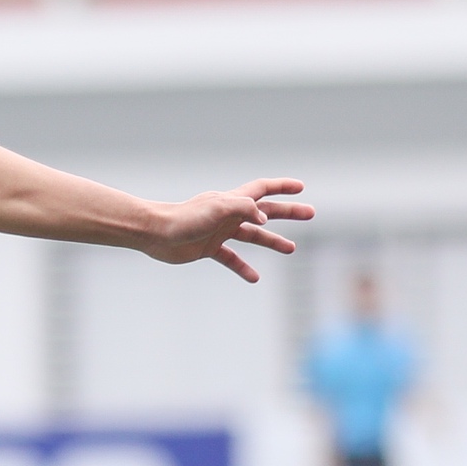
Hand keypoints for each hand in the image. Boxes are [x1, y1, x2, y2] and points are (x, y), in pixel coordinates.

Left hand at [139, 179, 309, 281]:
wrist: (156, 233)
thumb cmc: (184, 219)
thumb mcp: (218, 208)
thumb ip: (243, 208)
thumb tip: (264, 219)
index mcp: (232, 201)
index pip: (262, 189)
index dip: (282, 187)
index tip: (300, 187)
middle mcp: (228, 214)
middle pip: (265, 211)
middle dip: (288, 212)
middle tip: (310, 213)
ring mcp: (219, 231)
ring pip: (252, 236)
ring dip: (272, 241)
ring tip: (291, 248)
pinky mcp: (208, 248)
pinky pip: (231, 258)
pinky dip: (242, 267)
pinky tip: (254, 278)